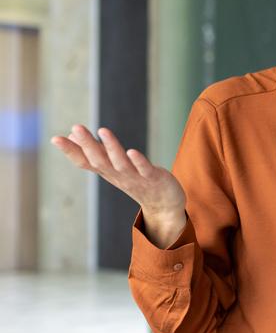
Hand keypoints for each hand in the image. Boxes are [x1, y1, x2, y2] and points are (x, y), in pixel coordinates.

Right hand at [50, 124, 186, 219]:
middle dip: (87, 144)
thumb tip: (71, 135)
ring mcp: (135, 178)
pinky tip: (132, 151)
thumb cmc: (136, 181)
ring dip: (111, 148)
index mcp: (107, 172)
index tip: (55, 139)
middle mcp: (117, 175)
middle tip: (76, 127)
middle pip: (99, 160)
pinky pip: (144, 169)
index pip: (85, 162)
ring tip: (102, 131)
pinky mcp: (153, 178)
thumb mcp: (111, 167)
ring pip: (120, 163)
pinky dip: (138, 161)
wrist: (164, 205)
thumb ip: (94, 153)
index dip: (71, 151)